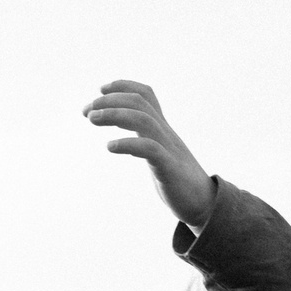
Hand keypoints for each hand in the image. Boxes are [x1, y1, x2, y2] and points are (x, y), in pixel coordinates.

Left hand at [84, 80, 215, 226]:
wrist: (204, 204)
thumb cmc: (178, 181)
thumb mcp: (159, 155)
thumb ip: (145, 142)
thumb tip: (126, 140)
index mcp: (162, 129)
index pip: (146, 95)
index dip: (123, 86)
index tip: (100, 90)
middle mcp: (165, 133)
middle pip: (140, 103)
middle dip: (110, 101)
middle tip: (86, 111)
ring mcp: (168, 149)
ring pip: (143, 120)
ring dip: (114, 115)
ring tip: (92, 120)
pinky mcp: (169, 169)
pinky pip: (150, 149)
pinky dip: (128, 144)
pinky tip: (110, 146)